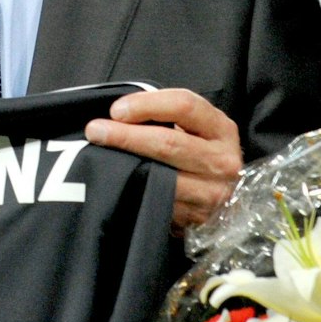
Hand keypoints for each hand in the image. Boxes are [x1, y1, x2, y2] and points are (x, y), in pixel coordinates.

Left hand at [84, 88, 241, 234]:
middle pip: (168, 143)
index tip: (117, 110)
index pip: (184, 106)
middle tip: (95, 130)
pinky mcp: (196, 217)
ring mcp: (212, 192)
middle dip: (126, 135)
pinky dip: (135, 188)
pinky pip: (159, 201)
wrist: (224, 198)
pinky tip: (117, 180)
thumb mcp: (195, 128)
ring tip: (97, 154)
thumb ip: (167, 116)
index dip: (147, 105)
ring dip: (125, 164)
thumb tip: (119, 115)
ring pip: (161, 176)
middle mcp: (222, 160)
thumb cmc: (199, 152)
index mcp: (221, 129)